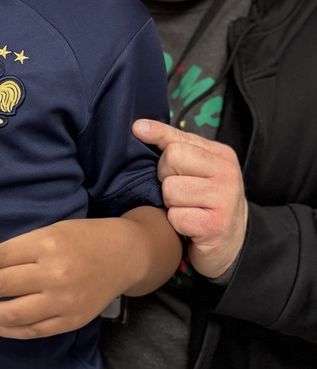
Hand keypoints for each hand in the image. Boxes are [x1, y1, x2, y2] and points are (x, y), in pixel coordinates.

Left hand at [0, 220, 122, 338]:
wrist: (124, 255)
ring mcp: (63, 299)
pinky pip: (34, 330)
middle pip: (3, 284)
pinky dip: (10, 331)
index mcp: (46, 243)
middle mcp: (54, 272)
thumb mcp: (51, 231)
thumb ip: (21, 249)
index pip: (0, 257)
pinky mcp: (71, 319)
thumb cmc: (83, 238)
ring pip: (14, 313)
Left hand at [133, 119, 246, 278]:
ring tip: (184, 208)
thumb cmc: (206, 201)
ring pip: (171, 189)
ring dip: (170, 203)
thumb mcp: (198, 168)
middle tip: (177, 190)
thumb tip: (139, 126)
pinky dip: (175, 223)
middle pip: (172, 159)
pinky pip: (176, 216)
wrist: (232, 242)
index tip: (137, 130)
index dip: (157, 140)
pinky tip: (188, 225)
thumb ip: (173, 144)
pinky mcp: (214, 226)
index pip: (178, 140)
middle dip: (165, 177)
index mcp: (221, 155)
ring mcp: (224, 199)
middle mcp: (226, 173)